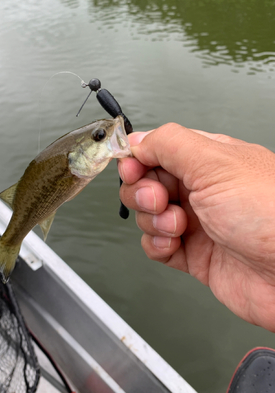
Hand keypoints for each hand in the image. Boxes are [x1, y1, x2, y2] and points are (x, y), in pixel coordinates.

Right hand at [118, 123, 274, 331]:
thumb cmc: (271, 216)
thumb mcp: (215, 164)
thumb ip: (169, 144)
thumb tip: (137, 138)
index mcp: (208, 160)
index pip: (157, 150)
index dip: (138, 158)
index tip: (131, 168)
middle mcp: (201, 189)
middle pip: (147, 182)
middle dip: (143, 191)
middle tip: (159, 199)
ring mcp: (196, 222)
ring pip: (148, 215)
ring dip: (153, 221)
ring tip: (177, 227)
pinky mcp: (193, 254)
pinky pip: (156, 246)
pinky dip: (156, 245)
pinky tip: (173, 245)